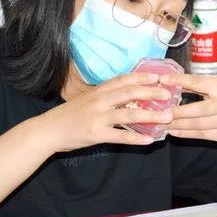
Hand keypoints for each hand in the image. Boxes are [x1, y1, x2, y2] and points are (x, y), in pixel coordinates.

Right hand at [35, 73, 173, 152]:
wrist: (48, 130)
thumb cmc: (70, 115)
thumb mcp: (88, 99)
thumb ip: (107, 96)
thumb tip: (130, 93)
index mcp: (99, 91)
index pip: (124, 79)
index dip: (142, 77)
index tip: (158, 76)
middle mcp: (100, 101)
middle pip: (130, 93)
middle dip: (151, 92)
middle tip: (168, 94)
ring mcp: (98, 117)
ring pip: (129, 114)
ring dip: (150, 116)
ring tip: (166, 117)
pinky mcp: (96, 134)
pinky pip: (120, 136)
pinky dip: (136, 138)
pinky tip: (150, 140)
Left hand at [161, 73, 216, 142]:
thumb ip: (197, 85)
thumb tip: (171, 82)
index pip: (198, 82)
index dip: (180, 81)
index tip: (163, 80)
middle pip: (198, 109)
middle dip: (177, 111)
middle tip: (159, 112)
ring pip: (197, 124)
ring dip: (177, 124)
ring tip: (161, 123)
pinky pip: (201, 134)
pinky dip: (185, 133)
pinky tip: (173, 131)